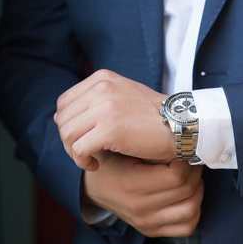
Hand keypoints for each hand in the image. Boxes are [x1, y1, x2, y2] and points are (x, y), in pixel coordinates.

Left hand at [54, 69, 175, 170]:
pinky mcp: (109, 129)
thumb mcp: (124, 96)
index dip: (68, 124)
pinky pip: (78, 149)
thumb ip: (95, 102)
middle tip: (85, 152)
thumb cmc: (155, 116)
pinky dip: (81, 161)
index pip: (65, 102)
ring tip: (89, 159)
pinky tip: (95, 165)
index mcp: (103, 78)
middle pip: (63, 119)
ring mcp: (105, 108)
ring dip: (73, 152)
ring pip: (66, 134)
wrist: (184, 124)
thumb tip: (58, 117)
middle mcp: (101, 88)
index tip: (83, 138)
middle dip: (68, 140)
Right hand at [82, 151, 203, 237]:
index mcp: (131, 184)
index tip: (184, 149)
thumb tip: (180, 143)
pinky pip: (187, 227)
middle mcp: (139, 207)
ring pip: (191, 210)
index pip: (177, 175)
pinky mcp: (150, 230)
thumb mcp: (122, 147)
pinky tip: (186, 195)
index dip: (187, 160)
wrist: (91, 187)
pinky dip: (193, 210)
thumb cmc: (110, 161)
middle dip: (195, 171)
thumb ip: (149, 146)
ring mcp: (145, 222)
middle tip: (191, 158)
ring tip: (190, 175)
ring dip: (197, 190)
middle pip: (187, 191)